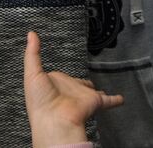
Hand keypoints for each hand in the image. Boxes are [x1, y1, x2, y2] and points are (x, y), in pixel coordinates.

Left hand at [24, 30, 122, 147]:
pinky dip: (116, 100)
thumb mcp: (32, 72)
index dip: (62, 77)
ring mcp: (83, 96)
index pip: (61, 78)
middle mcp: (71, 90)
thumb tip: (31, 34)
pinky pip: (109, 100)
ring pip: (93, 92)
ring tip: (101, 92)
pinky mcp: (95, 101)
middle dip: (80, 85)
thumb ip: (32, 53)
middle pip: (78, 85)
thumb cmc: (40, 100)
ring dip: (98, 92)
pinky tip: (121, 99)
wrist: (54, 119)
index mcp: (56, 84)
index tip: (62, 76)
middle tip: (84, 85)